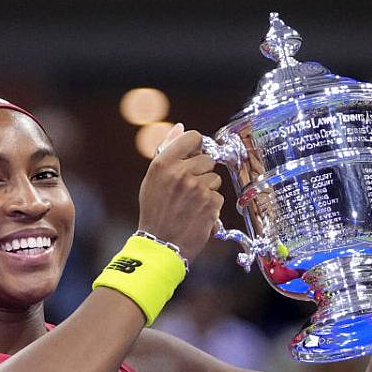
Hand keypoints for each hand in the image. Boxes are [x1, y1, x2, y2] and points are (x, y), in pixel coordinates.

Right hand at [138, 123, 224, 260]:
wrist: (160, 244)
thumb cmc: (155, 211)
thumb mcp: (153, 178)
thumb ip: (167, 150)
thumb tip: (180, 127)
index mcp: (164, 163)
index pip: (193, 137)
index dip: (196, 147)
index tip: (193, 157)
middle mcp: (181, 172)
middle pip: (208, 158)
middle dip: (201, 172)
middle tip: (187, 189)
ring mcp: (197, 188)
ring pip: (215, 178)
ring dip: (207, 189)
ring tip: (191, 203)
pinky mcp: (210, 203)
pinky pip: (218, 195)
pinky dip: (211, 205)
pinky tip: (196, 213)